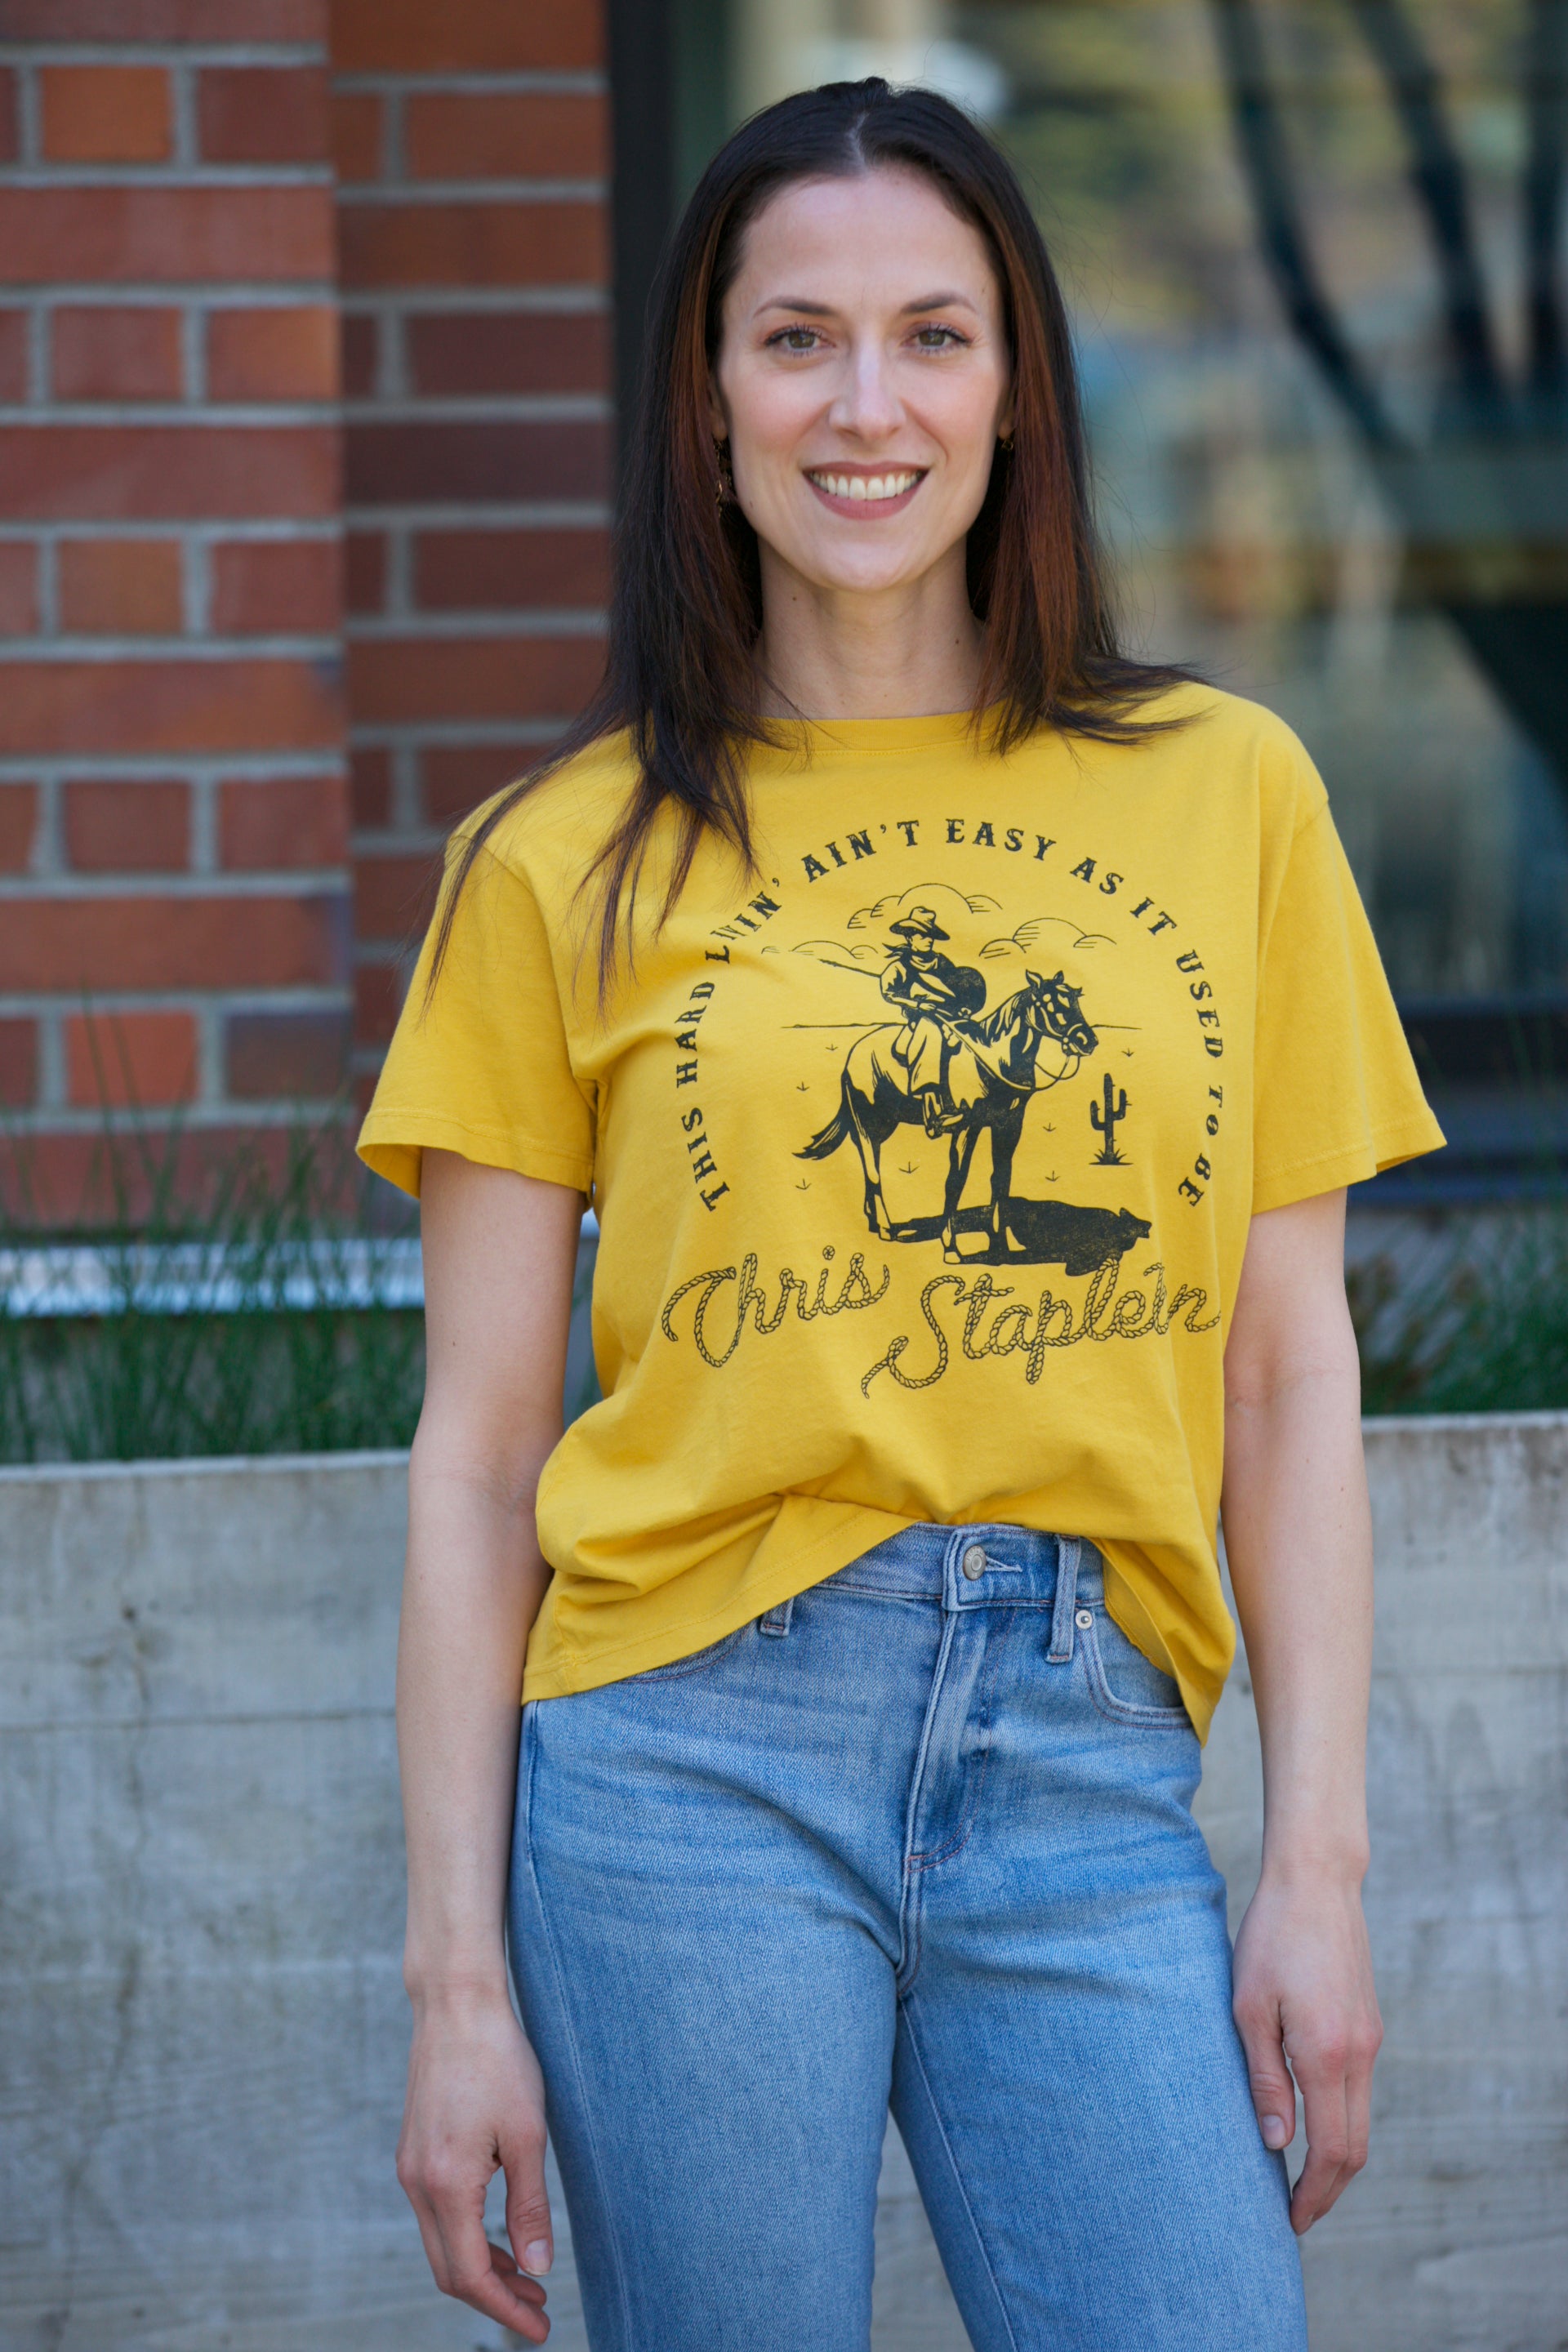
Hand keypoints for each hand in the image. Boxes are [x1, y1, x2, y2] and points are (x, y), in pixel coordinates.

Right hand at [396, 1985, 554, 2341]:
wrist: (455, 2004)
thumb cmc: (498, 2059)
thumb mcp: (527, 2134)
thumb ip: (529, 2205)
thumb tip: (537, 2266)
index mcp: (445, 2184)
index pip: (469, 2275)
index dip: (504, 2310)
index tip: (540, 2329)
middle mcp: (417, 2183)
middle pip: (449, 2269)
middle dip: (493, 2297)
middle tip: (539, 2310)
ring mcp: (410, 2167)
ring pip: (441, 2243)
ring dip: (481, 2267)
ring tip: (527, 2277)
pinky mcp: (414, 2151)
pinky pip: (436, 2214)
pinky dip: (467, 2236)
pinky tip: (499, 2233)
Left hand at [1231, 1867, 1382, 2233]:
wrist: (1316, 1880)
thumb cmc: (1271, 1936)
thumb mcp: (1249, 2006)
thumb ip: (1265, 2077)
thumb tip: (1275, 2142)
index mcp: (1327, 2054)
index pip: (1331, 2151)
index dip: (1314, 2194)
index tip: (1291, 2221)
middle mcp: (1359, 2053)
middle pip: (1355, 2147)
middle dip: (1328, 2189)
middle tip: (1296, 2214)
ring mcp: (1370, 2038)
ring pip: (1361, 2120)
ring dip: (1336, 2157)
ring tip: (1297, 2177)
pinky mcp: (1369, 2023)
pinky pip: (1360, 2089)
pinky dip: (1341, 2120)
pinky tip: (1311, 2122)